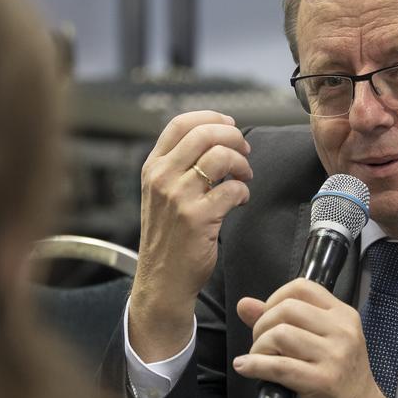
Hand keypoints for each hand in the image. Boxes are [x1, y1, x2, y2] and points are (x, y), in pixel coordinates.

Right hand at [127, 111, 251, 361]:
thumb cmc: (168, 237)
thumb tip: (216, 138)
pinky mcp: (197, 218)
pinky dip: (243, 192)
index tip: (229, 125)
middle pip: (205, 134)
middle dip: (234, 137)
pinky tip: (240, 200)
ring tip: (244, 178)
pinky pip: (232, 189)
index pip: (180, 123)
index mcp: (153, 167)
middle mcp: (162, 178)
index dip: (211, 118)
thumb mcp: (161, 194)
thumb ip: (179, 165)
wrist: (162, 279)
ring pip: (221, 157)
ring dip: (242, 164)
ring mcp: (178, 197)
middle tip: (244, 151)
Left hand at [233, 279, 389, 397]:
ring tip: (260, 360)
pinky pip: (278, 366)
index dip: (274, 299)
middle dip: (262, 325)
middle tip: (261, 345)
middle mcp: (343, 332)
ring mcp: (335, 357)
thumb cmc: (338, 381)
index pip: (301, 288)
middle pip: (286, 309)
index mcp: (344, 316)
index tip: (267, 319)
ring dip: (258, 348)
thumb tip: (245, 304)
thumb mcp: (318, 344)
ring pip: (279, 335)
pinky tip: (246, 367)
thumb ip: (282, 321)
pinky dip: (254, 365)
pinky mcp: (322, 382)